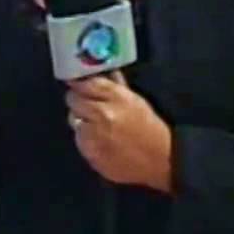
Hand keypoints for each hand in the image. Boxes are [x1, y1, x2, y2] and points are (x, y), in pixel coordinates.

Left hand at [65, 70, 173, 193]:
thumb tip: (100, 71)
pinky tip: (100, 140)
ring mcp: (93, 135)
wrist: (160, 161)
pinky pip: (78, 139)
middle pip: (72, 99)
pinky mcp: (89, 153)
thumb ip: (114, 85)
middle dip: (79, 101)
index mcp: (116, 97)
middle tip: (88, 106)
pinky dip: (85, 138)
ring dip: (81, 120)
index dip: (80, 84)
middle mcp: (102, 114)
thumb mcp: (135, 100)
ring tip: (97, 126)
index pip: (84, 83)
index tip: (79, 85)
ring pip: (73, 119)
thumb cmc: (150, 128)